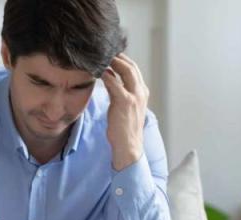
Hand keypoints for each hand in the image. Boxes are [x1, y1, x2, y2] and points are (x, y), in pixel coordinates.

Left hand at [100, 53, 147, 170]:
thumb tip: (110, 78)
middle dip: (118, 57)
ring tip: (101, 57)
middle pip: (131, 66)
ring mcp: (134, 96)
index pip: (134, 70)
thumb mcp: (124, 107)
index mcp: (142, 93)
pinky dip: (106, 74)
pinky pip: (115, 83)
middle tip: (105, 51)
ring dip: (113, 62)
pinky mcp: (125, 101)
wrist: (129, 146)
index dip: (123, 60)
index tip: (111, 55)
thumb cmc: (124, 129)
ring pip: (126, 70)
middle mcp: (141, 92)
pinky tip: (98, 71)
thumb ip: (119, 92)